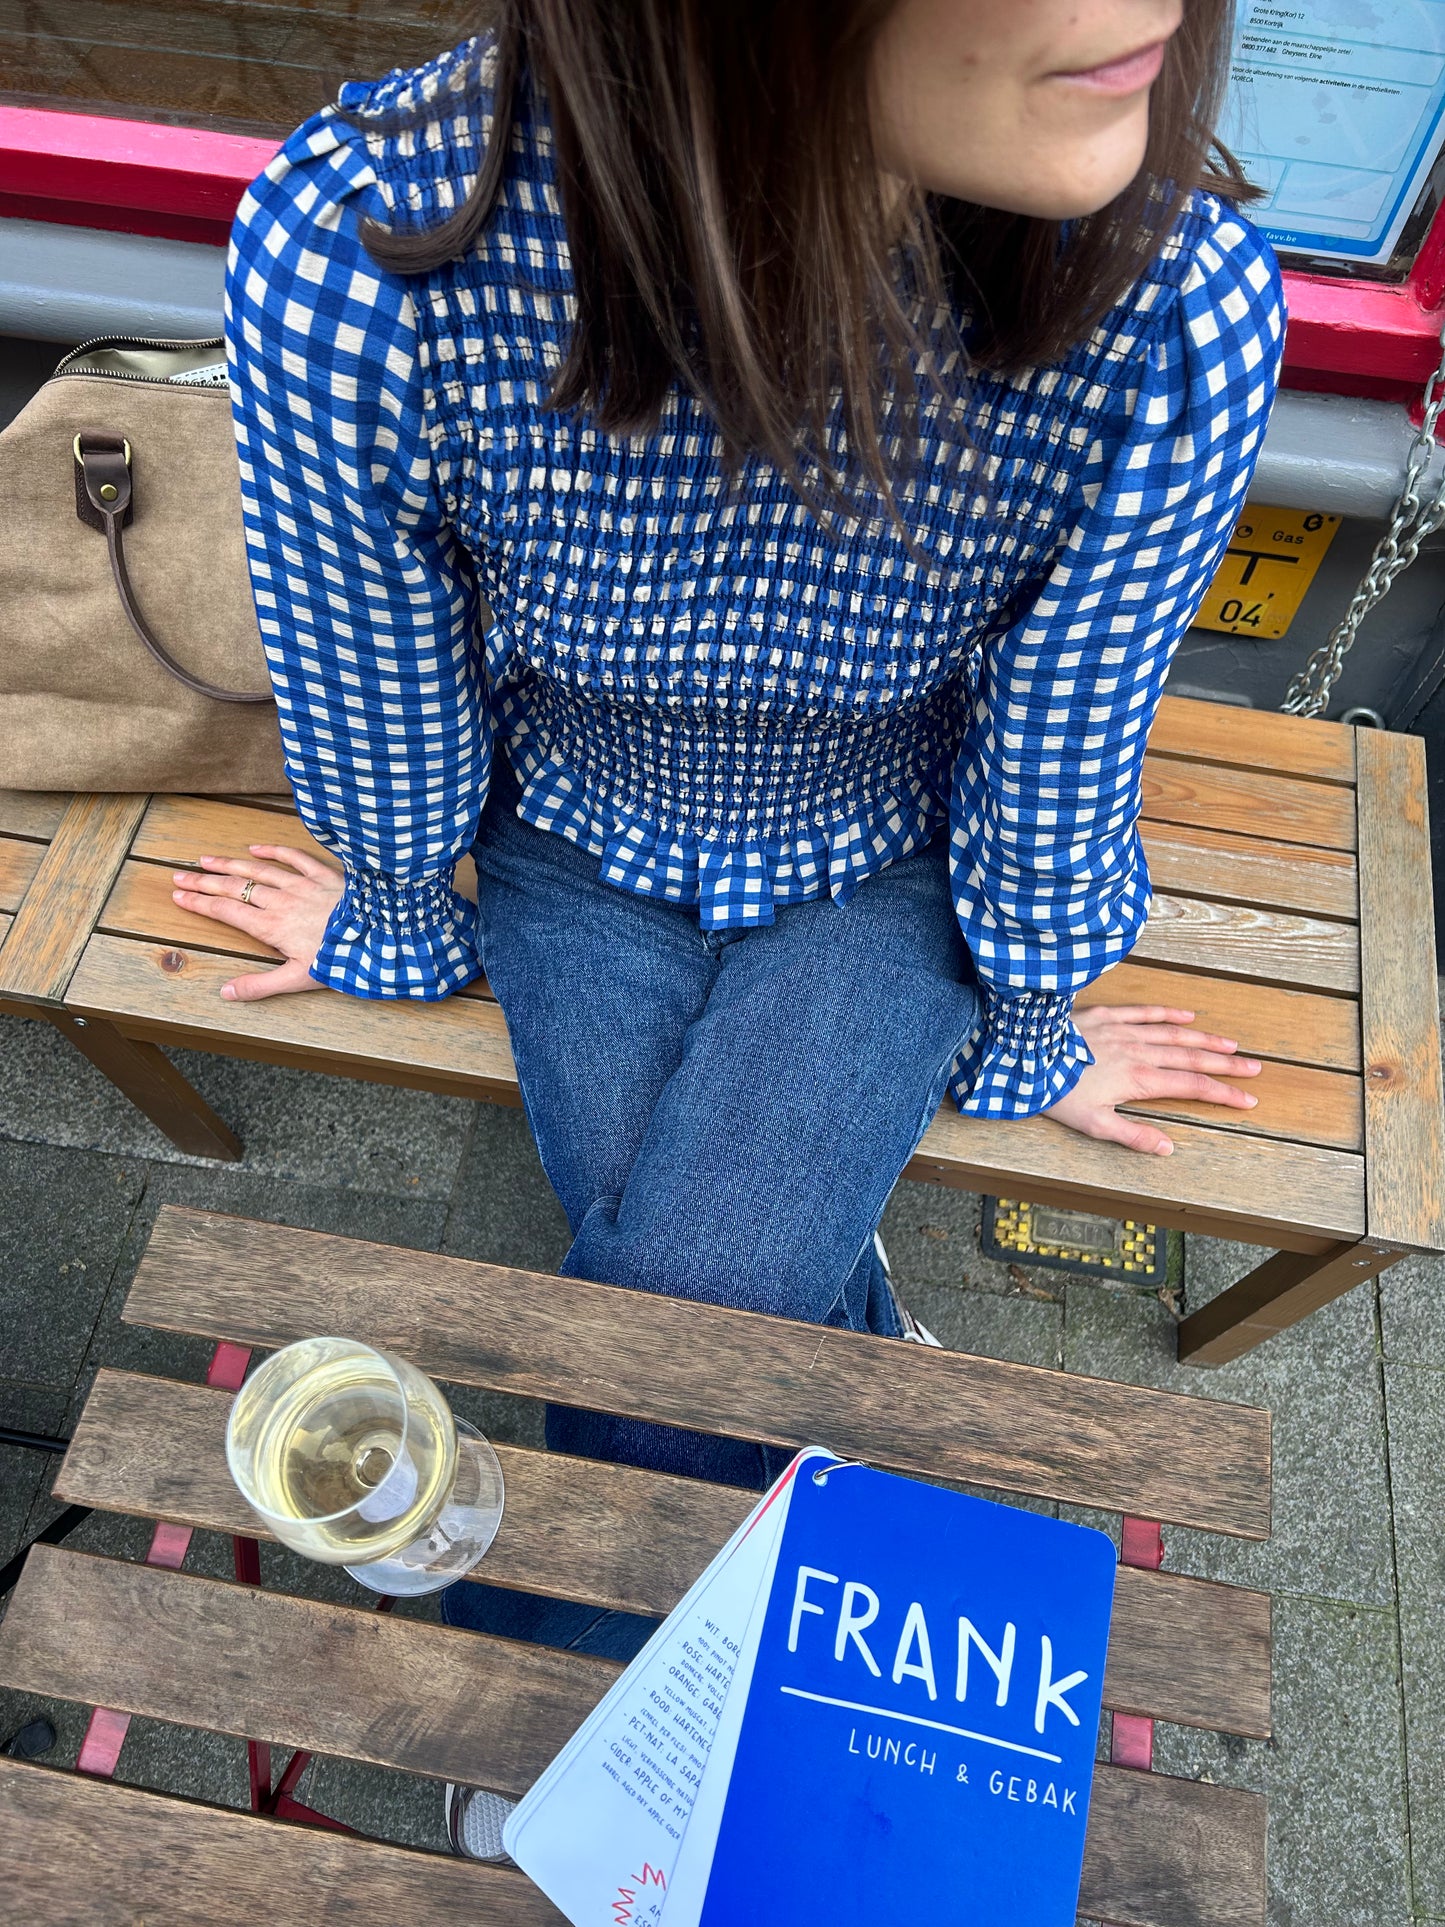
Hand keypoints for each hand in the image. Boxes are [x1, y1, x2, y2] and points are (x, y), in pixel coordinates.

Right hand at [171, 845, 343, 1001]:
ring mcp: (301, 885)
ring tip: (206, 860)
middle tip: (179, 875)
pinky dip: (273, 851)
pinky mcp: (323, 874)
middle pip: (234, 888)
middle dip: (204, 882)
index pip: (226, 912)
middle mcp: (280, 901)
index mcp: (271, 927)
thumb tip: (225, 993)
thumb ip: (259, 986)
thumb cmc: (339, 960)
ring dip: (230, 864)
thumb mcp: (297, 980)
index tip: (178, 895)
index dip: (199, 903)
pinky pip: (294, 857)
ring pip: (258, 871)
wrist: (379, 936)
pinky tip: (256, 848)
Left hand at [1044, 1004, 1261, 1156]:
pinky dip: (1168, 1013)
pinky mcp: (1107, 1014)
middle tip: (1255, 1069)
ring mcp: (1125, 1030)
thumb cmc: (1057, 1093)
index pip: (1192, 1088)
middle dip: (1226, 1066)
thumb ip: (1133, 1136)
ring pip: (1174, 1034)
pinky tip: (1188, 1015)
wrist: (1026, 1055)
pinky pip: (1145, 1011)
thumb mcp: (1094, 1125)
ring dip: (1206, 1040)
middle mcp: (1139, 1052)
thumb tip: (1168, 1148)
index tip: (1248, 1099)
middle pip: (1192, 1059)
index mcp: (1140, 1080)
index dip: (1223, 1094)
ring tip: (1232, 1046)